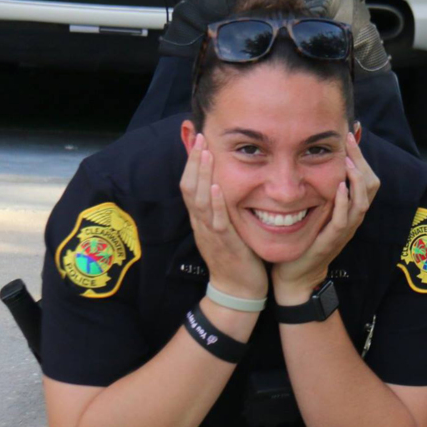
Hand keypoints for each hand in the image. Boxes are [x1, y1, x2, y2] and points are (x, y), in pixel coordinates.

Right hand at [180, 133, 267, 299]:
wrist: (237, 290)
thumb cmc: (235, 257)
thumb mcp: (225, 227)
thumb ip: (222, 207)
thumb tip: (225, 183)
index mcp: (201, 218)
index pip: (190, 184)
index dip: (192, 162)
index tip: (199, 139)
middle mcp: (201, 223)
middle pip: (189, 186)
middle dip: (194, 160)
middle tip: (200, 135)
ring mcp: (210, 233)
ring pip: (200, 200)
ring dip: (203, 175)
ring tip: (206, 152)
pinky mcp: (224, 244)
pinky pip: (217, 221)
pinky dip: (216, 203)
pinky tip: (218, 187)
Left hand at [271, 132, 379, 302]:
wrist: (296, 275)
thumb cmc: (303, 240)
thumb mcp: (315, 209)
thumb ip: (320, 189)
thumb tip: (315, 160)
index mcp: (350, 209)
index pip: (365, 177)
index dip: (361, 156)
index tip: (350, 133)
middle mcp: (352, 218)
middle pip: (370, 185)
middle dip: (361, 161)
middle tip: (349, 140)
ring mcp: (345, 230)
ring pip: (362, 200)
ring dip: (356, 178)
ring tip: (348, 160)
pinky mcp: (332, 240)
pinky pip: (344, 219)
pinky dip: (344, 201)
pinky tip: (339, 186)